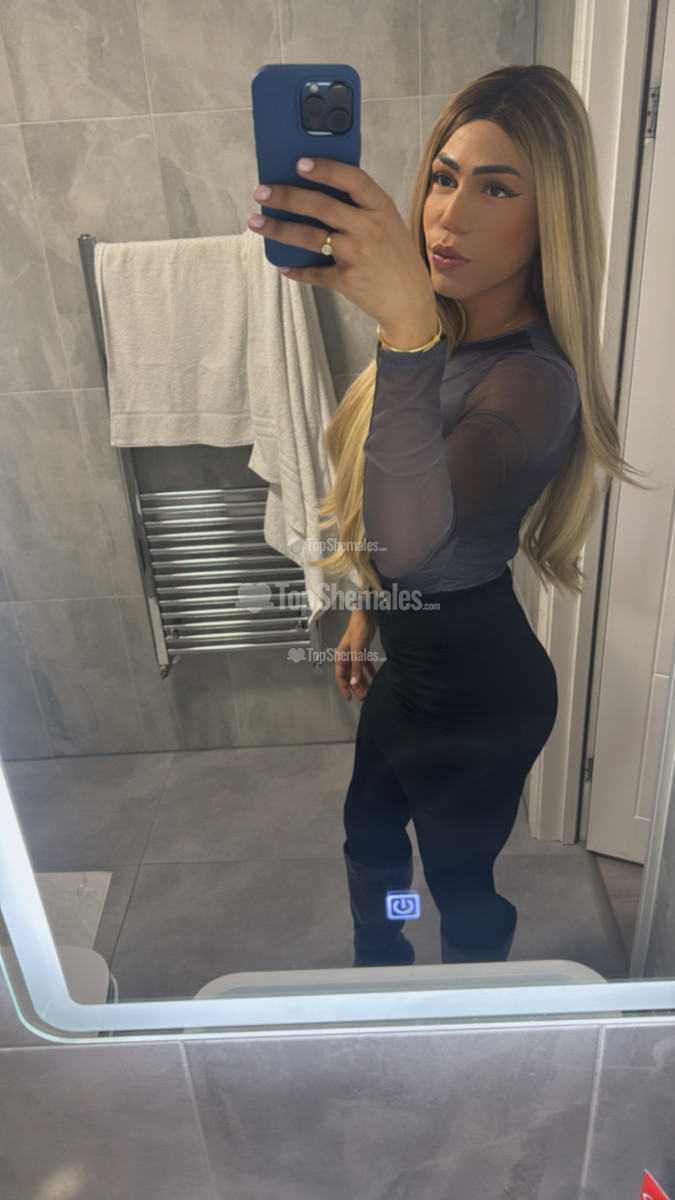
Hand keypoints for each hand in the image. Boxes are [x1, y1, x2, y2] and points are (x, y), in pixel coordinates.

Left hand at [248, 157, 437, 339]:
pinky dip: (295, 270)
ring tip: (256, 221)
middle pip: (321, 206)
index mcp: (382, 208)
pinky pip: (313, 272)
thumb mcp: (387, 224)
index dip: (326, 169)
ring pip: (310, 237)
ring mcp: (357, 255)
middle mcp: (370, 229)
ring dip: (278, 229)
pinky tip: (282, 264)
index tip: (300, 163)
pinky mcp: (347, 280)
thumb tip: (315, 190)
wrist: (411, 301)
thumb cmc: (395, 257)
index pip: (353, 179)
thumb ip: (359, 208)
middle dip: (286, 197)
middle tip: (262, 192)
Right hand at [334, 610, 379, 701]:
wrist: (366, 616)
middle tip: (362, 697)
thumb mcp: (357, 651)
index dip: (344, 688)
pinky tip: (375, 678)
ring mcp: (355, 654)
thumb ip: (356, 667)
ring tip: (369, 691)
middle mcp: (347, 657)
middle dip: (356, 687)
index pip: (341, 676)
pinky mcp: (363, 651)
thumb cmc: (358, 629)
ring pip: (358, 672)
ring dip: (363, 681)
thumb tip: (353, 683)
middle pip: (350, 676)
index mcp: (341, 657)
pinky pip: (365, 665)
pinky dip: (370, 672)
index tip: (349, 698)